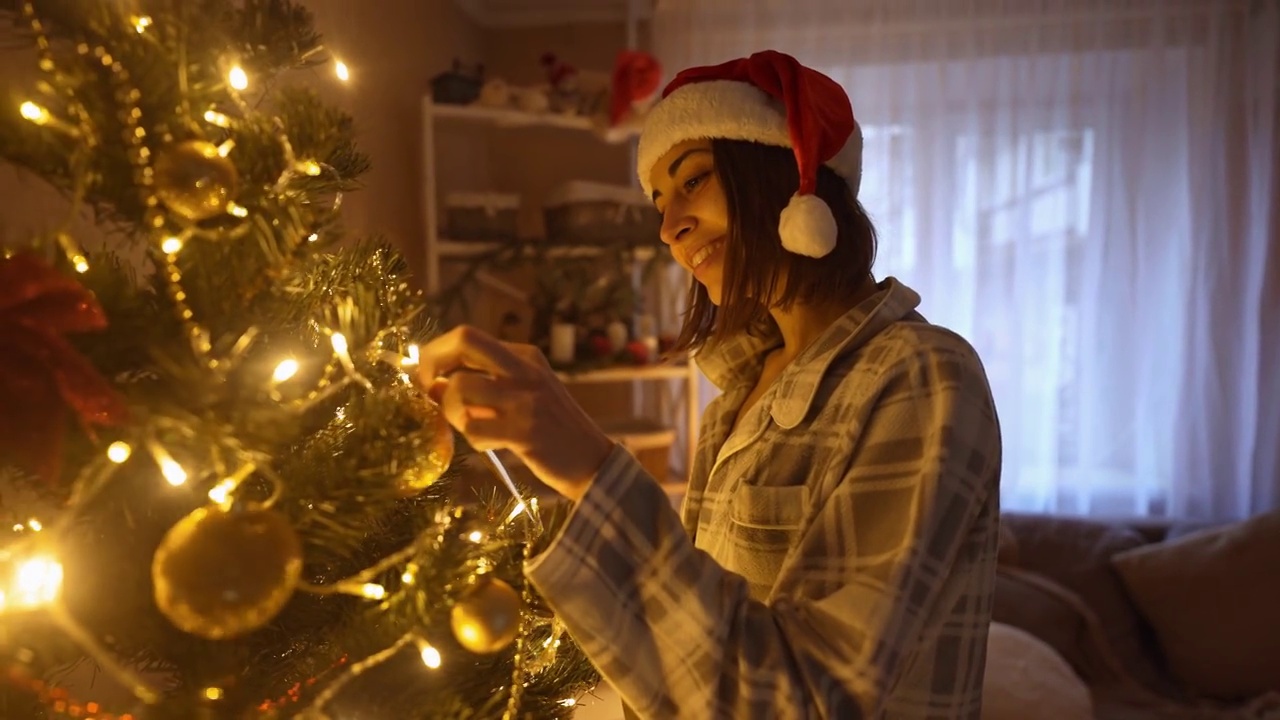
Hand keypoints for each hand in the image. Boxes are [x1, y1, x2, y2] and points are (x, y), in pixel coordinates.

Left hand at [416, 325, 613, 502]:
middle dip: (431, 362)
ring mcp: (526, 398)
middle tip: (425, 390)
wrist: (592, 461)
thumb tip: (430, 382)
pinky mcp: (525, 430)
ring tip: (471, 427)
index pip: (467, 337)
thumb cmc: (551, 430)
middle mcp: (525, 369)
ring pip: (459, 389)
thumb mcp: (524, 395)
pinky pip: (473, 428)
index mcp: (525, 356)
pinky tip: (491, 445)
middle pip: (463, 341)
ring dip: (452, 413)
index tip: (425, 379)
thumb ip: (485, 384)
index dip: (436, 354)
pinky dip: (474, 440)